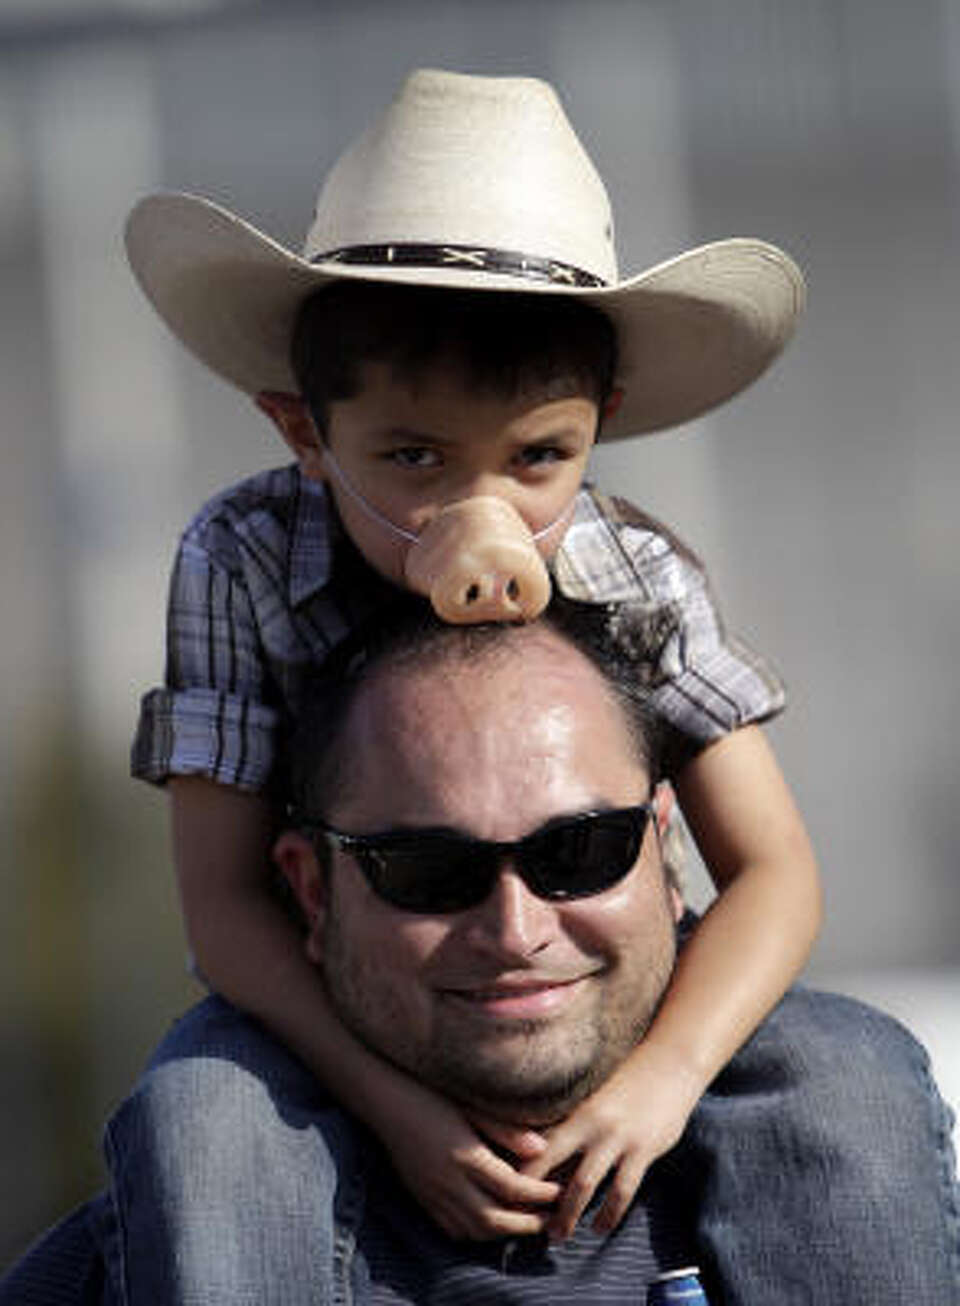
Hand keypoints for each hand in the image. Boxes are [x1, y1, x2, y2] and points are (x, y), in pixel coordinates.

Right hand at [375, 1076, 561, 1240]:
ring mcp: (432, 1192)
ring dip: (503, 1233)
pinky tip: (489, 1222)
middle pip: (494, 1219)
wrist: (386, 1098)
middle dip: (526, 1224)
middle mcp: (448, 1180)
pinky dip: (475, 1233)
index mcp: (464, 1154)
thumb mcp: (471, 1104)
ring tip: (526, 1223)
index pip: (511, 1187)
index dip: (539, 1194)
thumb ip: (505, 1129)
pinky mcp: (421, 1196)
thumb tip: (541, 1148)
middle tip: (550, 1219)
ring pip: (473, 1230)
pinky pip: (451, 1228)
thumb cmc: (432, 1093)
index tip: (560, 1191)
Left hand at [522, 1044, 702, 1241]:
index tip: (506, 1194)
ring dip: (568, 1215)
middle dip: (534, 1197)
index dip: (520, 1172)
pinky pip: (622, 1191)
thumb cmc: (630, 1083)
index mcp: (575, 1110)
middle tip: (521, 1221)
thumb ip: (576, 1127)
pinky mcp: (643, 1149)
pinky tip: (599, 1228)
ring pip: (583, 1184)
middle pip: (551, 1164)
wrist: (670, 1063)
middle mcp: (591, 1124)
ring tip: (557, 1236)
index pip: (538, 1145)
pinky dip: (608, 1215)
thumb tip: (547, 1156)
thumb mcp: (598, 1100)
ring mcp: (617, 1137)